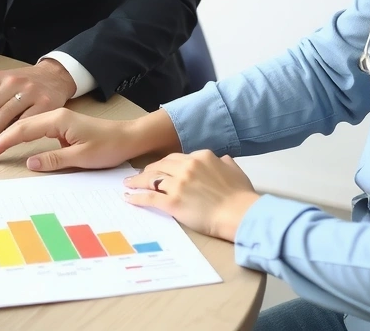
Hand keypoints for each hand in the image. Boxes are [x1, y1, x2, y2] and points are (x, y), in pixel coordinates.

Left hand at [0, 59, 77, 148]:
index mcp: (0, 77)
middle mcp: (14, 82)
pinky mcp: (46, 104)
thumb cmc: (26, 82)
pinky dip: (13, 133)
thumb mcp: (3, 81)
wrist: (56, 76)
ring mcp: (31, 92)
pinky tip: (4, 142)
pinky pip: (26, 121)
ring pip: (6, 114)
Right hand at [0, 108, 143, 169]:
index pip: (22, 129)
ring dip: (1, 132)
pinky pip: (30, 127)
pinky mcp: (58, 124)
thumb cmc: (109, 146)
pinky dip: (14, 132)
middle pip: (17, 123)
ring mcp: (55, 118)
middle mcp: (53, 115)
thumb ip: (55, 159)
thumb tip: (29, 162)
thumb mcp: (83, 156)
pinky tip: (1, 135)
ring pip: (22, 124)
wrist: (128, 136)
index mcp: (57, 119)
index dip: (1, 142)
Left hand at [123, 151, 259, 241]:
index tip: (159, 168)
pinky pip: (149, 197)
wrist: (239, 213)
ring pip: (151, 178)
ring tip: (129, 184)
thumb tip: (222, 160)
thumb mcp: (235, 170)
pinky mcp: (172, 202)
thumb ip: (224, 163)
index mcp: (201, 157)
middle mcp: (187, 166)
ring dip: (137, 181)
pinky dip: (137, 197)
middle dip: (148, 169)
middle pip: (160, 165)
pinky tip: (129, 198)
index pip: (176, 158)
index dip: (165, 164)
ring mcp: (178, 183)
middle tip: (139, 175)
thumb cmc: (240, 196)